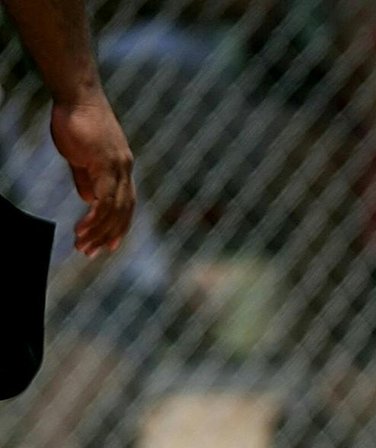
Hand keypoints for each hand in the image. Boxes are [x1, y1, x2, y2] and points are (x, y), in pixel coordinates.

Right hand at [50, 95, 134, 256]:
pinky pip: (105, 197)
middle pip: (123, 212)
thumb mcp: (80, 156)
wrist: (77, 95)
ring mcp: (118, 166)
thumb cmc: (76, 120)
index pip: (126, 205)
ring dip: (98, 230)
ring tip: (82, 244)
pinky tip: (85, 228)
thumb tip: (89, 200)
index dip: (119, 227)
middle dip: (108, 235)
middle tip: (90, 253)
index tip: (109, 246)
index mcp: (122, 168)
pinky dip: (96, 215)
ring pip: (114, 209)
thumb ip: (86, 178)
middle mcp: (125, 169)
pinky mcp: (106, 162)